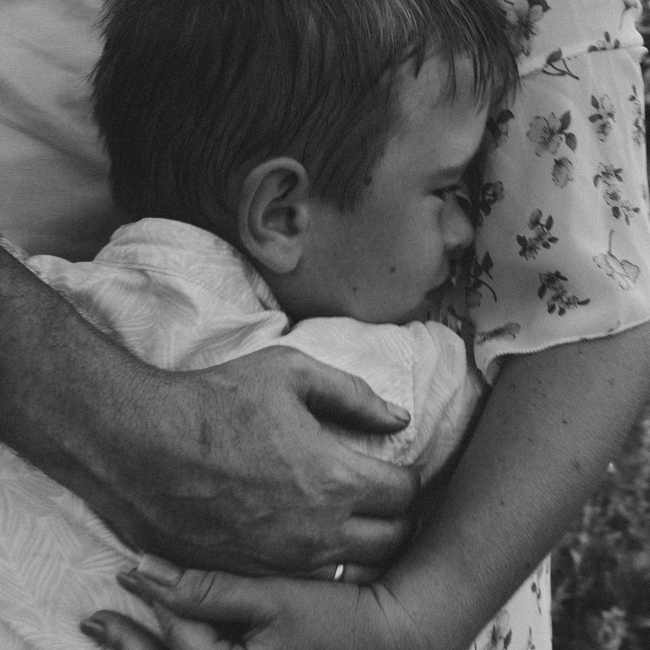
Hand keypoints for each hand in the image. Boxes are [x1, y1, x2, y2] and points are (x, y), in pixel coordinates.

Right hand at [0, 250, 416, 573]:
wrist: (141, 445)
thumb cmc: (217, 402)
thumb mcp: (291, 373)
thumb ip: (353, 395)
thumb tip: (398, 417)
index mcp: (335, 479)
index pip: (405, 494)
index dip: (408, 478)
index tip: (396, 468)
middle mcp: (318, 531)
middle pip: (393, 541)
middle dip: (398, 517)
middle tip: (381, 496)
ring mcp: (285, 562)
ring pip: (357, 572)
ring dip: (366, 546)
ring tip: (354, 520)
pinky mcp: (252, 576)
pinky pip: (312, 584)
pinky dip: (324, 565)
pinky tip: (310, 537)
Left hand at [81, 564, 429, 649]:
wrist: (393, 635)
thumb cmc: (336, 615)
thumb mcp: (272, 600)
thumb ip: (209, 592)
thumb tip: (145, 572)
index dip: (138, 626)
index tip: (114, 592)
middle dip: (131, 648)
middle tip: (95, 622)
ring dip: (149, 649)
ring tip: (112, 631)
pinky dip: (183, 648)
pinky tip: (169, 637)